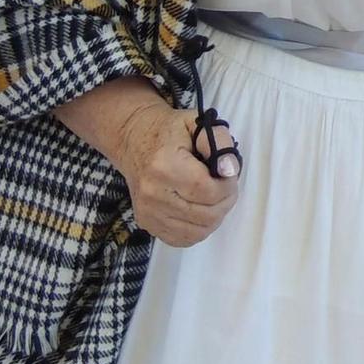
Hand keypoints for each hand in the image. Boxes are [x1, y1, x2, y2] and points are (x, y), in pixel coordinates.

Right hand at [111, 97, 241, 246]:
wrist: (134, 139)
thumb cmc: (169, 131)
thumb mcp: (197, 123)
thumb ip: (219, 142)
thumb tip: (229, 170)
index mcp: (164, 165)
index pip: (207, 191)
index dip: (228, 187)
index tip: (230, 175)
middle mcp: (152, 193)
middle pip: (204, 215)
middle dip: (225, 202)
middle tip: (227, 186)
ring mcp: (148, 212)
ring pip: (197, 231)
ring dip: (215, 216)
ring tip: (214, 197)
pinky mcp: (147, 223)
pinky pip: (182, 239)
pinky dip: (199, 228)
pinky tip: (200, 209)